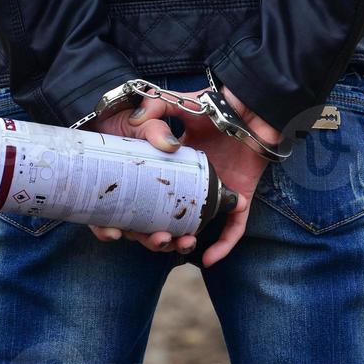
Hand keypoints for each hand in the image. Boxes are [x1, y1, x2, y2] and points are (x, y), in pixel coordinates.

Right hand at [89, 86, 280, 265]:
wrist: (250, 105)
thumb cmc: (215, 106)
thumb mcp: (179, 105)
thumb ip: (156, 107)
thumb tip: (134, 122)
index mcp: (174, 171)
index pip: (146, 202)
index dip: (128, 219)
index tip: (114, 229)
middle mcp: (192, 187)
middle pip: (167, 222)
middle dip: (153, 237)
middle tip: (145, 237)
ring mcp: (215, 195)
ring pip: (196, 230)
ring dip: (181, 244)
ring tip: (169, 243)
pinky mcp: (241, 198)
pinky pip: (233, 230)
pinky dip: (223, 246)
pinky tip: (208, 259)